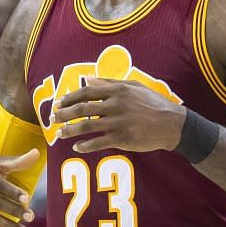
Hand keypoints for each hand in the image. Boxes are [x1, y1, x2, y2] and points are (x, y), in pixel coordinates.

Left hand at [54, 78, 189, 155]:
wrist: (173, 124)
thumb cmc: (153, 104)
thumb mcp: (134, 87)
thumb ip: (110, 82)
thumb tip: (89, 79)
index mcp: (117, 90)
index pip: (87, 92)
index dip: (70, 98)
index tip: (59, 103)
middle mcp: (116, 105)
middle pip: (82, 109)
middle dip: (64, 114)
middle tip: (53, 118)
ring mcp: (119, 123)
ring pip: (87, 127)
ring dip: (70, 130)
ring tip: (60, 134)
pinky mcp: (123, 139)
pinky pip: (99, 142)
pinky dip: (86, 145)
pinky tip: (77, 147)